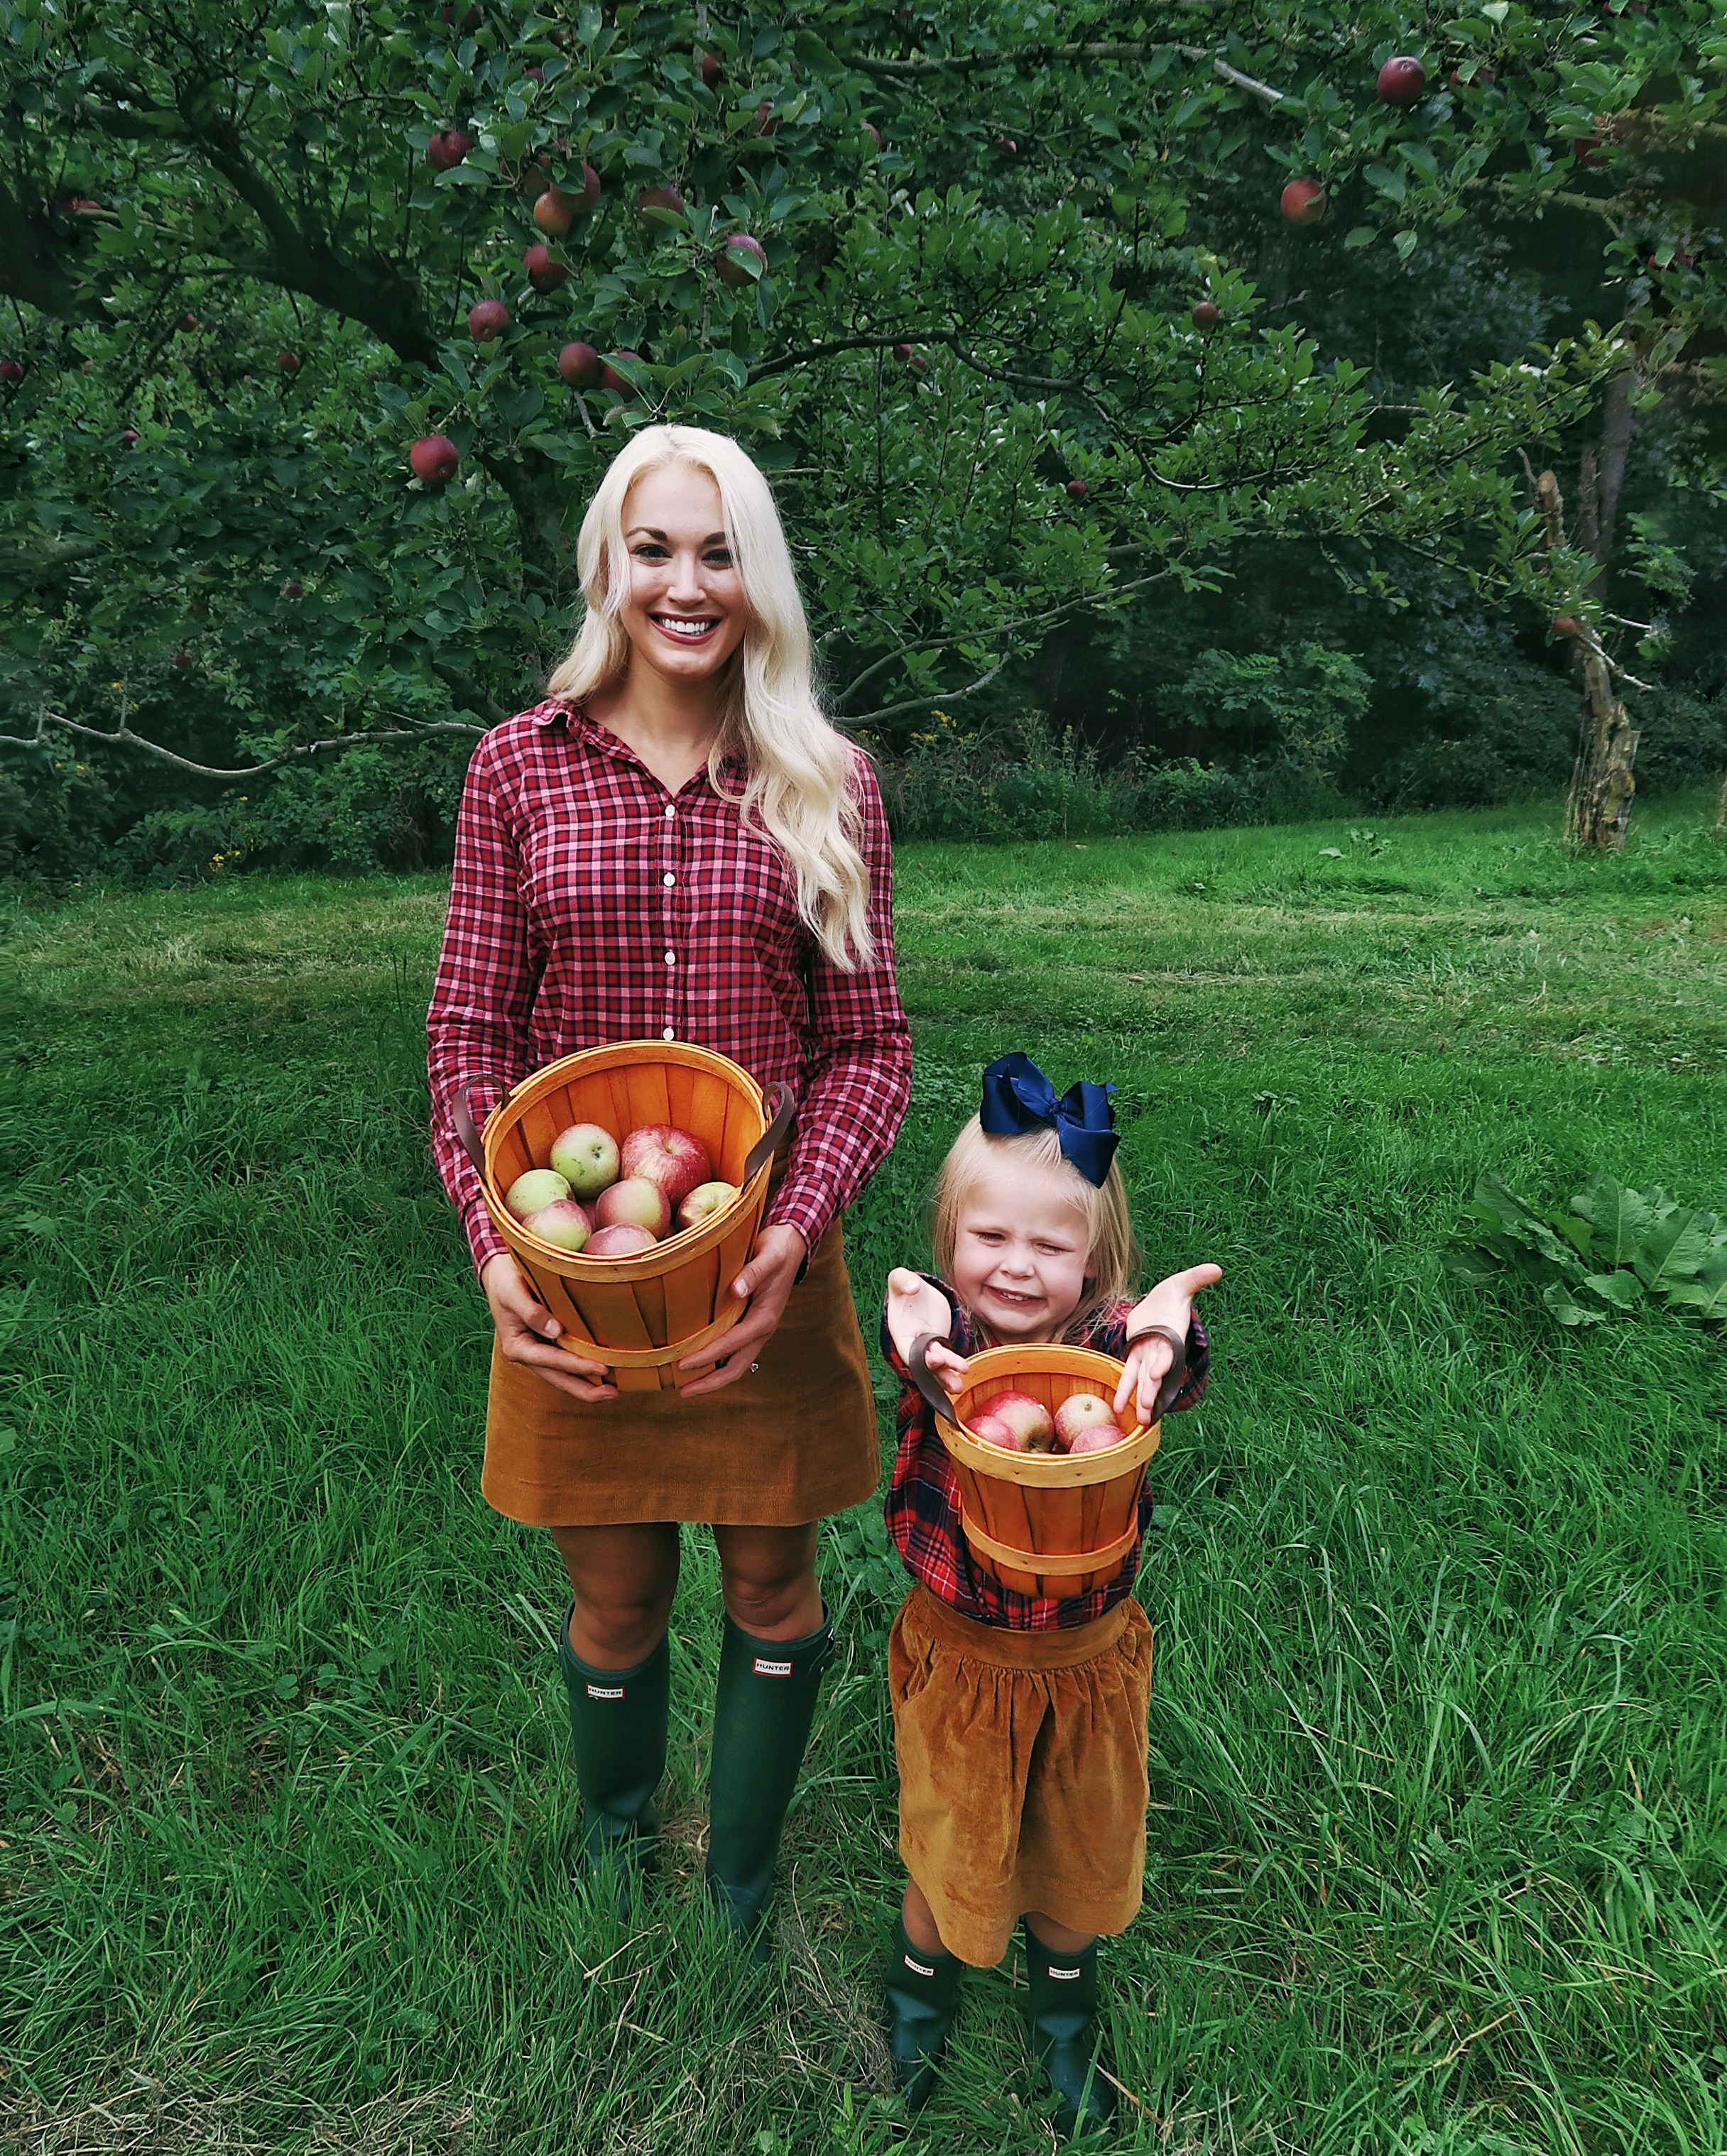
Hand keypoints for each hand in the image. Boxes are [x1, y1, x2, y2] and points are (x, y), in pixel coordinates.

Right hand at [482, 1251, 617, 1403]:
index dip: (577, 1366)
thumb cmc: (505, 1281)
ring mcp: (538, 1352)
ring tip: (613, 1391)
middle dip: (585, 1390)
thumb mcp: (513, 1293)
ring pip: (563, 1376)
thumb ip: (532, 1313)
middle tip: (614, 1394)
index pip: (551, 1360)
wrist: (499, 1276)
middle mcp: (528, 1355)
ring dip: (586, 1385)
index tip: (602, 1369)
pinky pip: (565, 1364)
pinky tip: (601, 1374)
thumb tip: (555, 1331)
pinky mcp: (547, 1346)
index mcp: (517, 1347)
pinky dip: (582, 1371)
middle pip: (558, 1379)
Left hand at [677, 1223, 807, 1396]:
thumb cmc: (777, 1250)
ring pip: (736, 1364)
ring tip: (687, 1386)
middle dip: (710, 1383)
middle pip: (736, 1368)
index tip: (682, 1364)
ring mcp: (757, 1330)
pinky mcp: (751, 1325)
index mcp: (765, 1318)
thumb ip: (753, 1273)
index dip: (707, 1356)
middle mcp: (762, 1330)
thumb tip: (736, 1290)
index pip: (732, 1344)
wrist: (790, 1245)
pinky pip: (734, 1352)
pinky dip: (717, 1362)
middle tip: (683, 1392)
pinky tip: (699, 1363)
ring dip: (713, 1378)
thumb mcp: (768, 1256)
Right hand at [885, 1267, 966, 1392]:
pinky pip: (946, 1360)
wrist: (917, 1291)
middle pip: (924, 1362)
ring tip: (958, 1387)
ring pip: (936, 1366)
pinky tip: (964, 1373)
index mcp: (900, 1330)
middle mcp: (912, 1342)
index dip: (919, 1357)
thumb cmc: (904, 1286)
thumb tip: (913, 1286)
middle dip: (937, 1372)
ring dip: (946, 1377)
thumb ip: (903, 1280)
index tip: (934, 1359)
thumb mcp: (899, 1278)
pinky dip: (953, 1368)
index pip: (908, 1348)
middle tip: (953, 1381)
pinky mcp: (938, 1344)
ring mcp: (926, 1345)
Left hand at [1114, 1262, 1222, 1426]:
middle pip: (1156, 1372)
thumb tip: (1217, 1269)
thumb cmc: (1172, 1295)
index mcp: (1172, 1335)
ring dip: (1141, 1397)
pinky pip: (1129, 1374)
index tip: (1158, 1373)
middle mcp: (1161, 1349)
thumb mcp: (1181, 1283)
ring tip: (1141, 1418)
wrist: (1159, 1302)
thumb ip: (1196, 1278)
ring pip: (1143, 1379)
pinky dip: (1125, 1389)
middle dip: (1152, 1390)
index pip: (1170, 1350)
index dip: (1165, 1361)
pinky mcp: (1135, 1354)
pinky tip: (1119, 1406)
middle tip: (1147, 1409)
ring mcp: (1148, 1355)